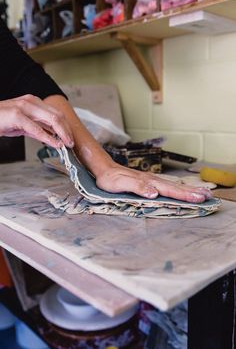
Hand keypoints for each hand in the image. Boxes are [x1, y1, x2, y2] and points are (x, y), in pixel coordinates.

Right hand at [0, 95, 73, 147]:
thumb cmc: (1, 121)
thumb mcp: (23, 126)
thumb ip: (38, 129)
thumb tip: (53, 138)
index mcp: (34, 102)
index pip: (56, 113)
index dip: (66, 127)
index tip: (70, 138)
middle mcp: (31, 101)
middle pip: (58, 115)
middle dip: (67, 131)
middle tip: (72, 143)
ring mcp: (24, 107)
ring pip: (52, 119)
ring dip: (62, 133)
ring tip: (67, 144)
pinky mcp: (17, 115)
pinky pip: (37, 128)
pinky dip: (49, 138)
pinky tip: (55, 144)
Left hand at [96, 163, 212, 202]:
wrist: (105, 169)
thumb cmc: (111, 179)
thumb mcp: (122, 184)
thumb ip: (138, 187)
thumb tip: (155, 193)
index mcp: (149, 182)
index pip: (170, 190)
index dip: (184, 195)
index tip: (199, 198)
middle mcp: (153, 181)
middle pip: (176, 187)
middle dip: (192, 192)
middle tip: (207, 196)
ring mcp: (151, 181)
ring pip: (173, 186)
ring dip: (187, 190)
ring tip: (201, 193)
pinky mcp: (148, 182)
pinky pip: (166, 186)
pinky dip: (177, 189)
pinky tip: (181, 191)